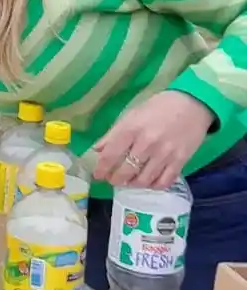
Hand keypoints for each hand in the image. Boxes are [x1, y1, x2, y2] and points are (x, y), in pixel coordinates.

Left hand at [94, 91, 213, 189]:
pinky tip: (149, 181)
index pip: (110, 155)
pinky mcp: (180, 161)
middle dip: (115, 179)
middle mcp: (147, 143)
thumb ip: (113, 134)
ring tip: (129, 180)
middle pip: (126, 171)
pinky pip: (164, 181)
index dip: (101, 169)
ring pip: (144, 180)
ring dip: (133, 183)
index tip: (97, 175)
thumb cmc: (157, 108)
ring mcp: (165, 154)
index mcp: (131, 129)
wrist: (193, 104)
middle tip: (113, 179)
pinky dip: (153, 185)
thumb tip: (96, 150)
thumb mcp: (131, 115)